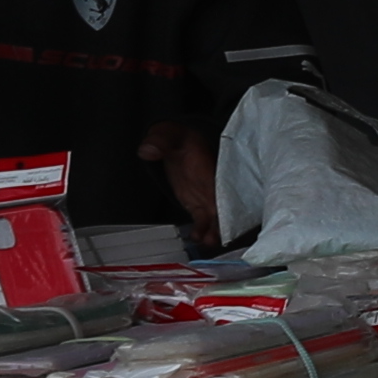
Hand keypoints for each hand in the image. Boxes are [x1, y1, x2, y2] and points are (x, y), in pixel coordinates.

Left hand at [138, 118, 217, 239]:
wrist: (178, 144)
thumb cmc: (177, 138)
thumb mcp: (168, 134)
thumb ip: (159, 142)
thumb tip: (148, 151)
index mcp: (214, 169)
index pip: (227, 187)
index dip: (229, 201)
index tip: (226, 214)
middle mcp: (217, 186)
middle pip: (229, 208)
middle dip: (226, 223)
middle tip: (219, 236)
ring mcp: (210, 198)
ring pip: (220, 219)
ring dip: (217, 232)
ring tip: (208, 242)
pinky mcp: (201, 206)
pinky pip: (205, 222)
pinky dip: (203, 232)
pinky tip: (196, 239)